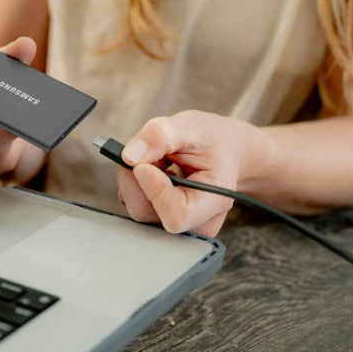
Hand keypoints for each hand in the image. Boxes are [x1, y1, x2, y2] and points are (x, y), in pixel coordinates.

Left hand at [115, 110, 270, 236]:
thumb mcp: (190, 126)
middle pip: (148, 213)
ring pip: (138, 209)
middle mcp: (199, 222)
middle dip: (136, 179)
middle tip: (147, 153)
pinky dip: (137, 186)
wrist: (223, 150)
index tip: (144, 164)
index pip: (176, 214)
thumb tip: (129, 156)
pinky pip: (137, 206)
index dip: (154, 190)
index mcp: (216, 200)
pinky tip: (154, 173)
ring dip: (136, 181)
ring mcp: (181, 225)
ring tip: (157, 161)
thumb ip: (160, 135)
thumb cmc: (212, 140)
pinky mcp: (164, 220)